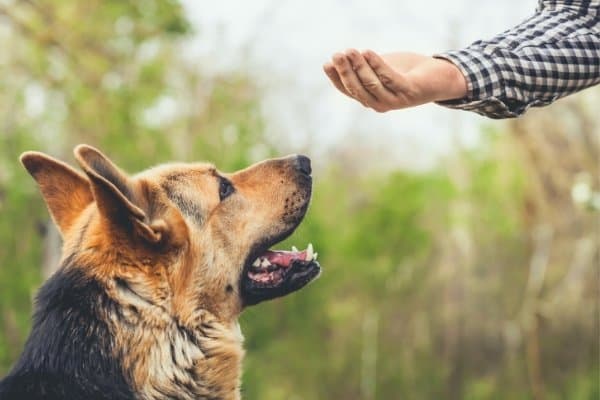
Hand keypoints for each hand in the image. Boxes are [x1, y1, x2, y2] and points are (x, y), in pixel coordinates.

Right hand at [323, 50, 467, 111]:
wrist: (439, 78)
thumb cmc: (407, 72)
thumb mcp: (381, 69)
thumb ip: (364, 67)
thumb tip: (340, 58)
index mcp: (371, 99)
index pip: (348, 90)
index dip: (336, 78)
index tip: (327, 63)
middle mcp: (380, 104)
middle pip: (357, 89)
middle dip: (345, 72)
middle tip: (337, 55)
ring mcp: (395, 100)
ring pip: (371, 84)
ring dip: (359, 67)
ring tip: (350, 51)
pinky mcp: (409, 91)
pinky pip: (389, 78)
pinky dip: (377, 65)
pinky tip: (367, 52)